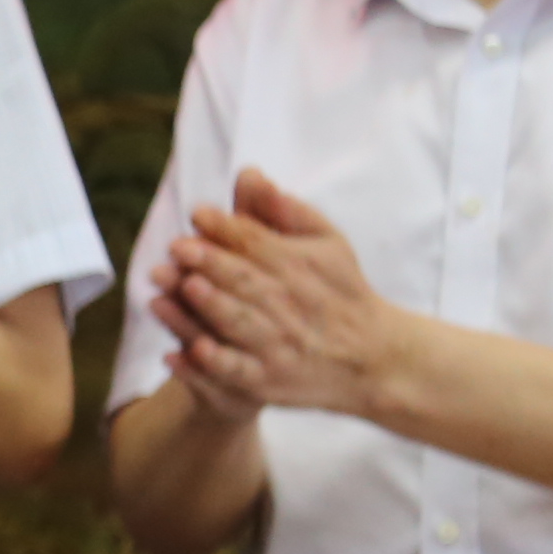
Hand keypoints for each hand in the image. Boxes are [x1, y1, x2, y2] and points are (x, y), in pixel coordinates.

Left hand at [161, 169, 408, 421]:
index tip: (198, 213)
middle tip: (179, 247)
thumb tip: (248, 173)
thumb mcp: (325, 242)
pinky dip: (214, 363)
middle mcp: (289, 303)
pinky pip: (237, 371)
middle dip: (212, 262)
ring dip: (212, 306)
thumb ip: (285, 209)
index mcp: (299, 264)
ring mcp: (277, 345)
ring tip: (186, 286)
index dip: (227, 228)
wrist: (373, 356)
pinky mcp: (268, 380)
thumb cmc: (341, 289)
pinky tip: (186, 352)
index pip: (257, 242)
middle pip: (245, 279)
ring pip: (240, 323)